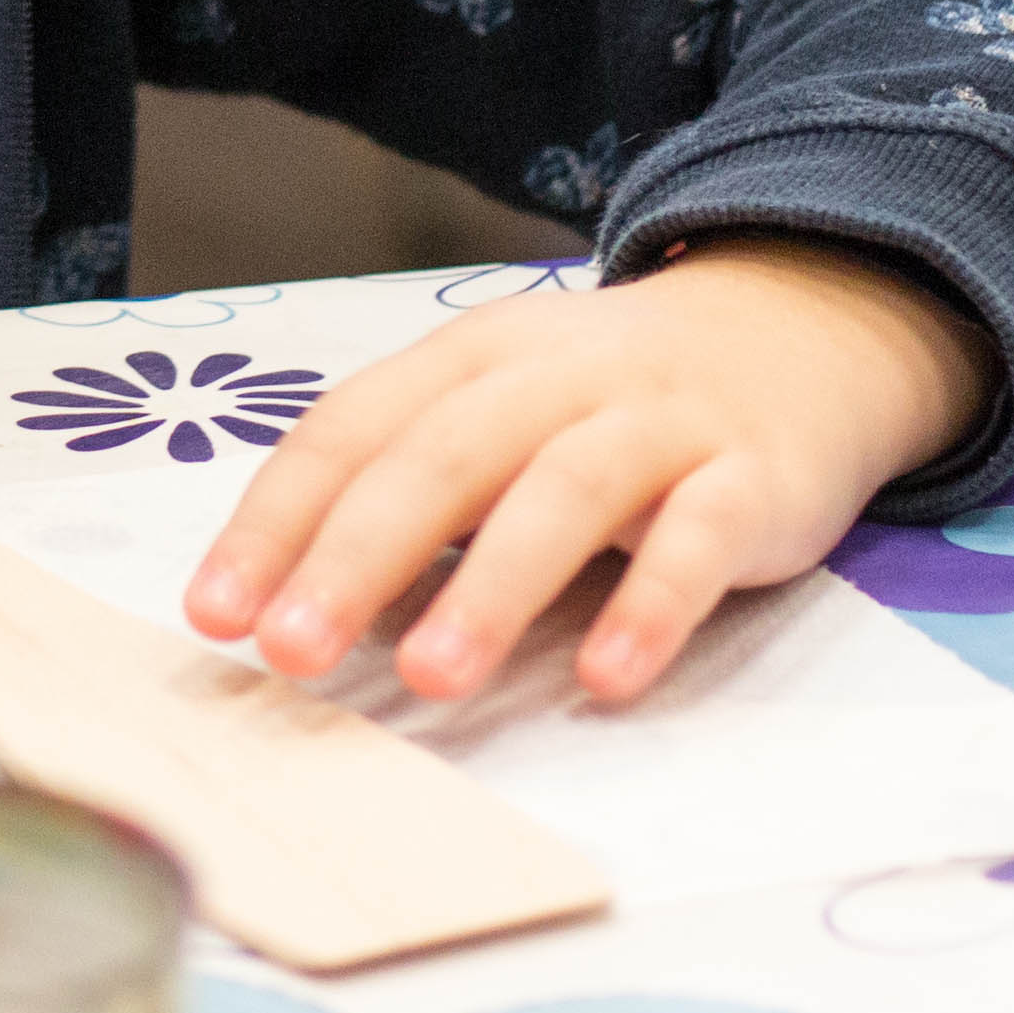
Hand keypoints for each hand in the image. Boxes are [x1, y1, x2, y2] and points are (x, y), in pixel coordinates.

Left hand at [180, 237, 991, 707]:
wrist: (798, 332)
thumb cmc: (609, 400)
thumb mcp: (500, 410)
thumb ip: (412, 487)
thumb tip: (298, 601)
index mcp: (470, 358)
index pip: (352, 430)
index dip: (278, 520)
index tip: (215, 613)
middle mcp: (556, 377)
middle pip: (441, 457)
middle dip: (357, 556)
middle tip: (290, 654)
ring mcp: (658, 421)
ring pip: (563, 492)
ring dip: (489, 586)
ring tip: (426, 680)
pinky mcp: (752, 476)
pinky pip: (699, 539)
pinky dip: (650, 604)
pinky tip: (605, 676)